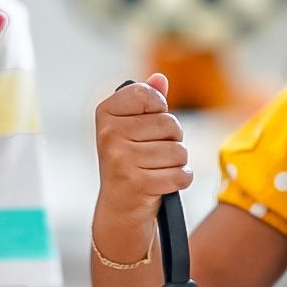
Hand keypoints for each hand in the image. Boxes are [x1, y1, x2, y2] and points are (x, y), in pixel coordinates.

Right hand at [93, 73, 190, 260]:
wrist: (119, 207)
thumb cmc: (130, 161)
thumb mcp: (133, 129)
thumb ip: (147, 102)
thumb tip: (160, 78)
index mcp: (105, 113)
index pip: (148, 95)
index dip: (159, 109)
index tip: (149, 123)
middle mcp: (109, 134)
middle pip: (170, 124)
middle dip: (172, 140)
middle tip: (154, 153)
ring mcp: (121, 159)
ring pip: (178, 151)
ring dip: (176, 163)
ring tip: (157, 169)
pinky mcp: (136, 183)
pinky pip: (181, 174)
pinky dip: (181, 180)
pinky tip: (165, 183)